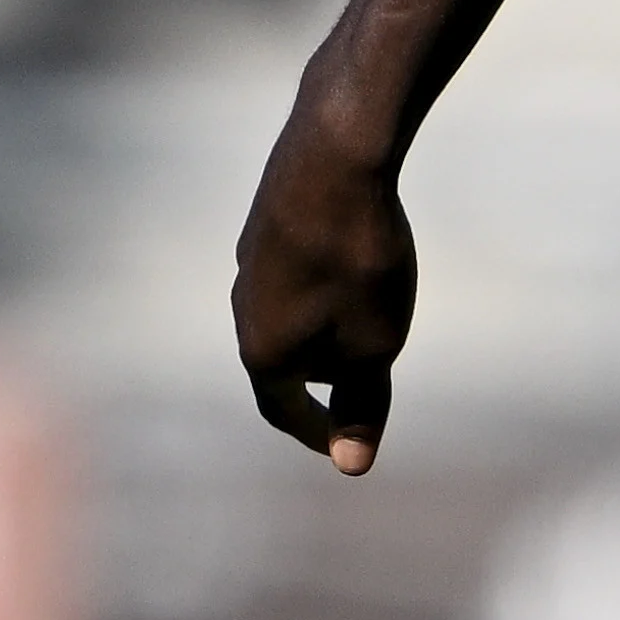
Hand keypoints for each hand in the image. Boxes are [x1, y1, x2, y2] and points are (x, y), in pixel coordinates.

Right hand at [234, 99, 415, 471]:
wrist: (335, 154)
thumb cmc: (359, 261)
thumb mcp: (374, 346)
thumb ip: (363, 404)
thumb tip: (352, 466)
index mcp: (262, 351)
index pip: (285, 410)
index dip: (320, 433)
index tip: (347, 446)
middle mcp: (244, 307)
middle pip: (283, 363)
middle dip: (322, 382)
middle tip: (363, 391)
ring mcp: (251, 261)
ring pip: (288, 313)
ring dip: (323, 330)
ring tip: (366, 326)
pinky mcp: (268, 223)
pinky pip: (296, 272)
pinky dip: (325, 285)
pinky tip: (355, 266)